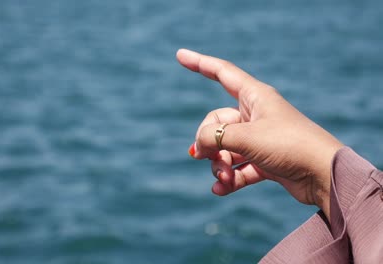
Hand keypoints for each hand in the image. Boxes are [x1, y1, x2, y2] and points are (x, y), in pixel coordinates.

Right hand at [177, 49, 342, 219]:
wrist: (323, 175)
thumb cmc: (288, 145)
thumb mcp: (246, 137)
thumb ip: (214, 137)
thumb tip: (197, 148)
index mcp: (254, 96)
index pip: (221, 73)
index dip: (199, 63)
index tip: (179, 55)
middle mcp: (256, 115)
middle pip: (216, 122)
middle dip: (209, 142)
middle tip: (205, 158)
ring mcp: (260, 139)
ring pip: (226, 148)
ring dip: (219, 165)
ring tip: (222, 178)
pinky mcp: (265, 161)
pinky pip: (238, 168)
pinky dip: (229, 179)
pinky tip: (220, 190)